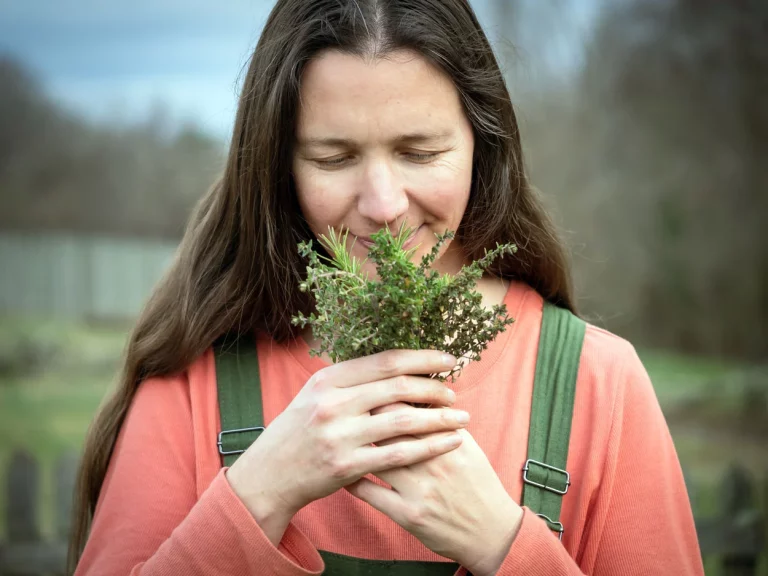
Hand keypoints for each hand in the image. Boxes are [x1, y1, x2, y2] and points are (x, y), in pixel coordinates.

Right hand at [225, 349, 469, 544]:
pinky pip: (399, 455)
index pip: (384, 361)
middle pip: (397, 387)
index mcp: (327, 380)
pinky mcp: (347, 466)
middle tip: (454, 392)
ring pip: (403, 421)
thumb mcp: (315, 395)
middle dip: (434, 387)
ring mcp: (339, 436)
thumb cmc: (298, 431)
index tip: (447, 358)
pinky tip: (450, 442)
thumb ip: (350, 381)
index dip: (421, 357)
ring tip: (461, 416)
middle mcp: (332, 403)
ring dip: (439, 417)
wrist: (269, 475)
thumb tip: (394, 364)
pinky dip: (430, 446)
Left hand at [345, 402, 522, 575]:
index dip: (386, 395)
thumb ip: (443, 422)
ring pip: (378, 457)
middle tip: (350, 409)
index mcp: (451, 440)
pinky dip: (353, 480)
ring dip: (357, 445)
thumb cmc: (477, 484)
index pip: (411, 408)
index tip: (371, 389)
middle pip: (391, 428)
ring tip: (343, 435)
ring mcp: (420, 489)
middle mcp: (435, 461)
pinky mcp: (408, 515)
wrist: (492, 533)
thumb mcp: (468, 448)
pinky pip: (370, 494)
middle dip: (367, 416)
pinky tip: (343, 471)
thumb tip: (419, 394)